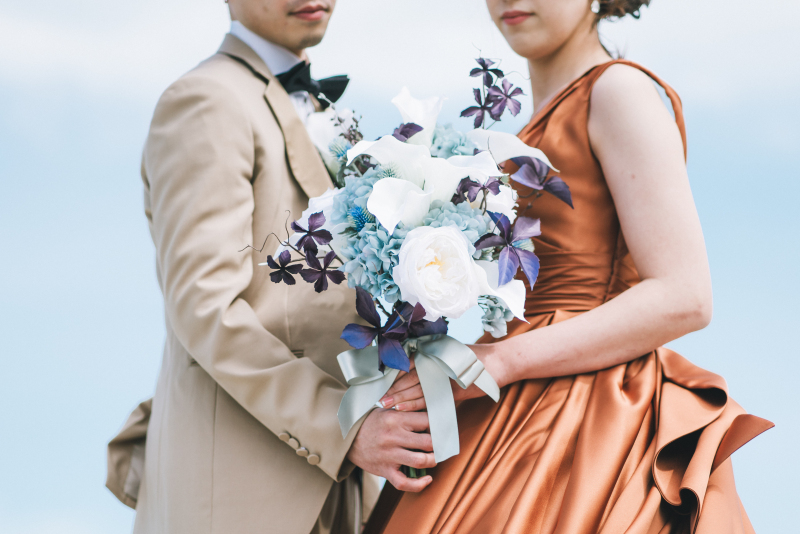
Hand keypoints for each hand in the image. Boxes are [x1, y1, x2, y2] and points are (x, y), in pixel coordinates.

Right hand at [347, 408, 435, 491]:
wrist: (346, 438)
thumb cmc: (371, 422)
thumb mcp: (386, 409)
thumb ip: (406, 411)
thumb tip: (431, 412)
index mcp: (395, 418)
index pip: (426, 420)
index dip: (438, 424)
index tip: (442, 426)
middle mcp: (393, 437)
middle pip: (428, 442)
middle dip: (439, 444)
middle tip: (442, 443)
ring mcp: (389, 455)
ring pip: (420, 461)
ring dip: (433, 460)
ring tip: (435, 457)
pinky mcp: (384, 470)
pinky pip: (404, 483)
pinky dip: (419, 484)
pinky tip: (427, 479)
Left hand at [379, 344, 504, 411]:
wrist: (498, 362)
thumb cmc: (474, 358)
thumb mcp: (451, 353)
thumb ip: (434, 357)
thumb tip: (415, 362)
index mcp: (434, 355)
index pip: (408, 365)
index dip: (394, 375)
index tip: (380, 382)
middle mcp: (437, 365)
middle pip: (409, 379)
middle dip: (393, 389)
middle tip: (377, 398)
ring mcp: (444, 378)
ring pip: (417, 390)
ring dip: (400, 398)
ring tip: (385, 405)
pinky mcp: (452, 391)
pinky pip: (430, 399)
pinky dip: (416, 404)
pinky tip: (404, 409)